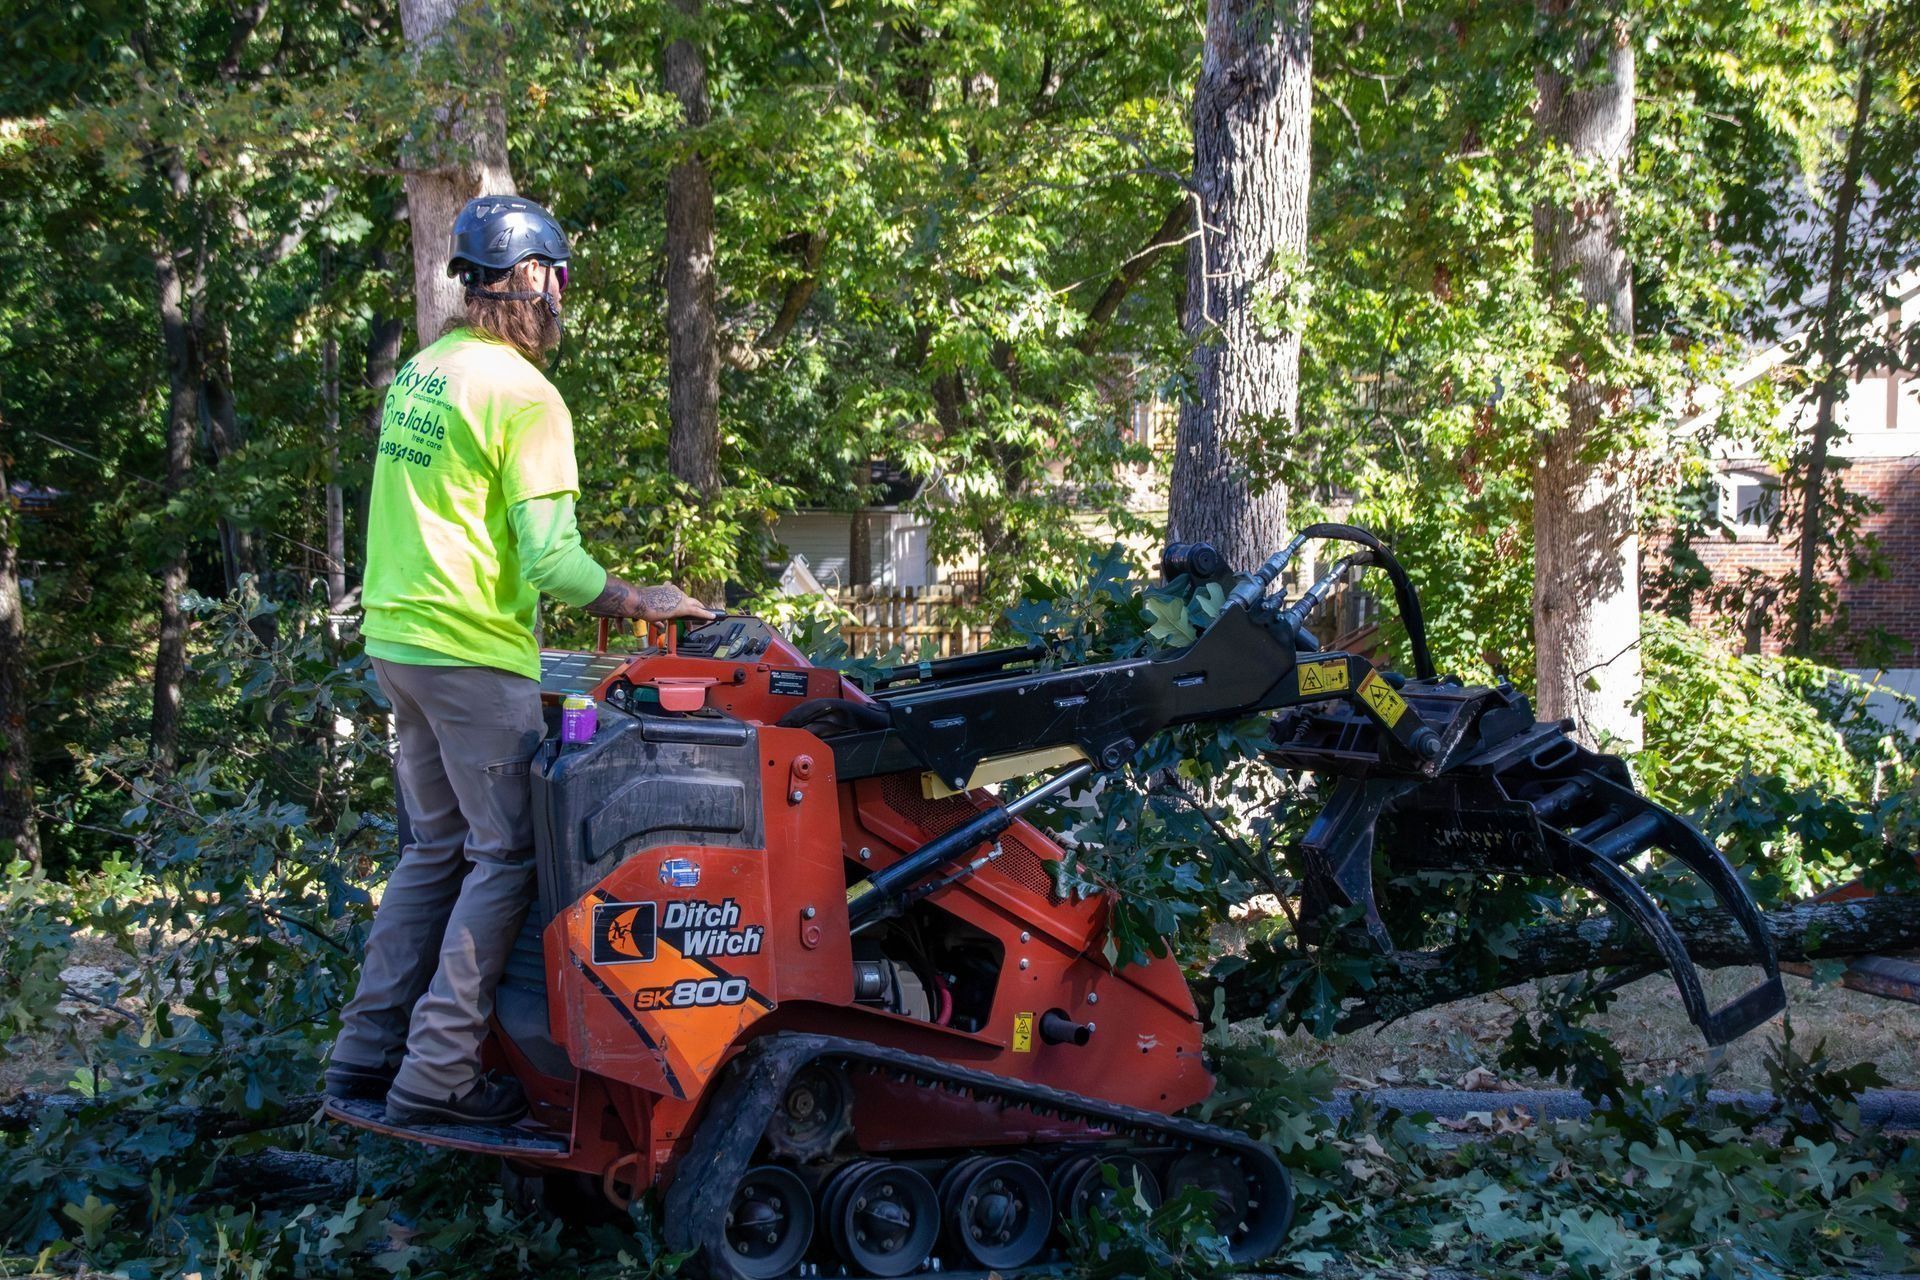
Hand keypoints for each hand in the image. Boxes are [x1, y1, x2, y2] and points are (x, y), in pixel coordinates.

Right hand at [587, 577, 721, 622]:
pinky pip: (696, 611)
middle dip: (694, 609)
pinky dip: (706, 614)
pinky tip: (713, 616)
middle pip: (688, 601)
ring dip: (702, 612)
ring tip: (709, 617)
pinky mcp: (680, 607)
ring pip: (695, 605)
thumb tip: (661, 624)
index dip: (684, 604)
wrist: (634, 601)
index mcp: (664, 590)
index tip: (686, 611)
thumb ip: (655, 617)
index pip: (677, 596)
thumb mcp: (646, 610)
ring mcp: (677, 598)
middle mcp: (672, 591)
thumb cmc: (635, 605)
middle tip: (697, 618)